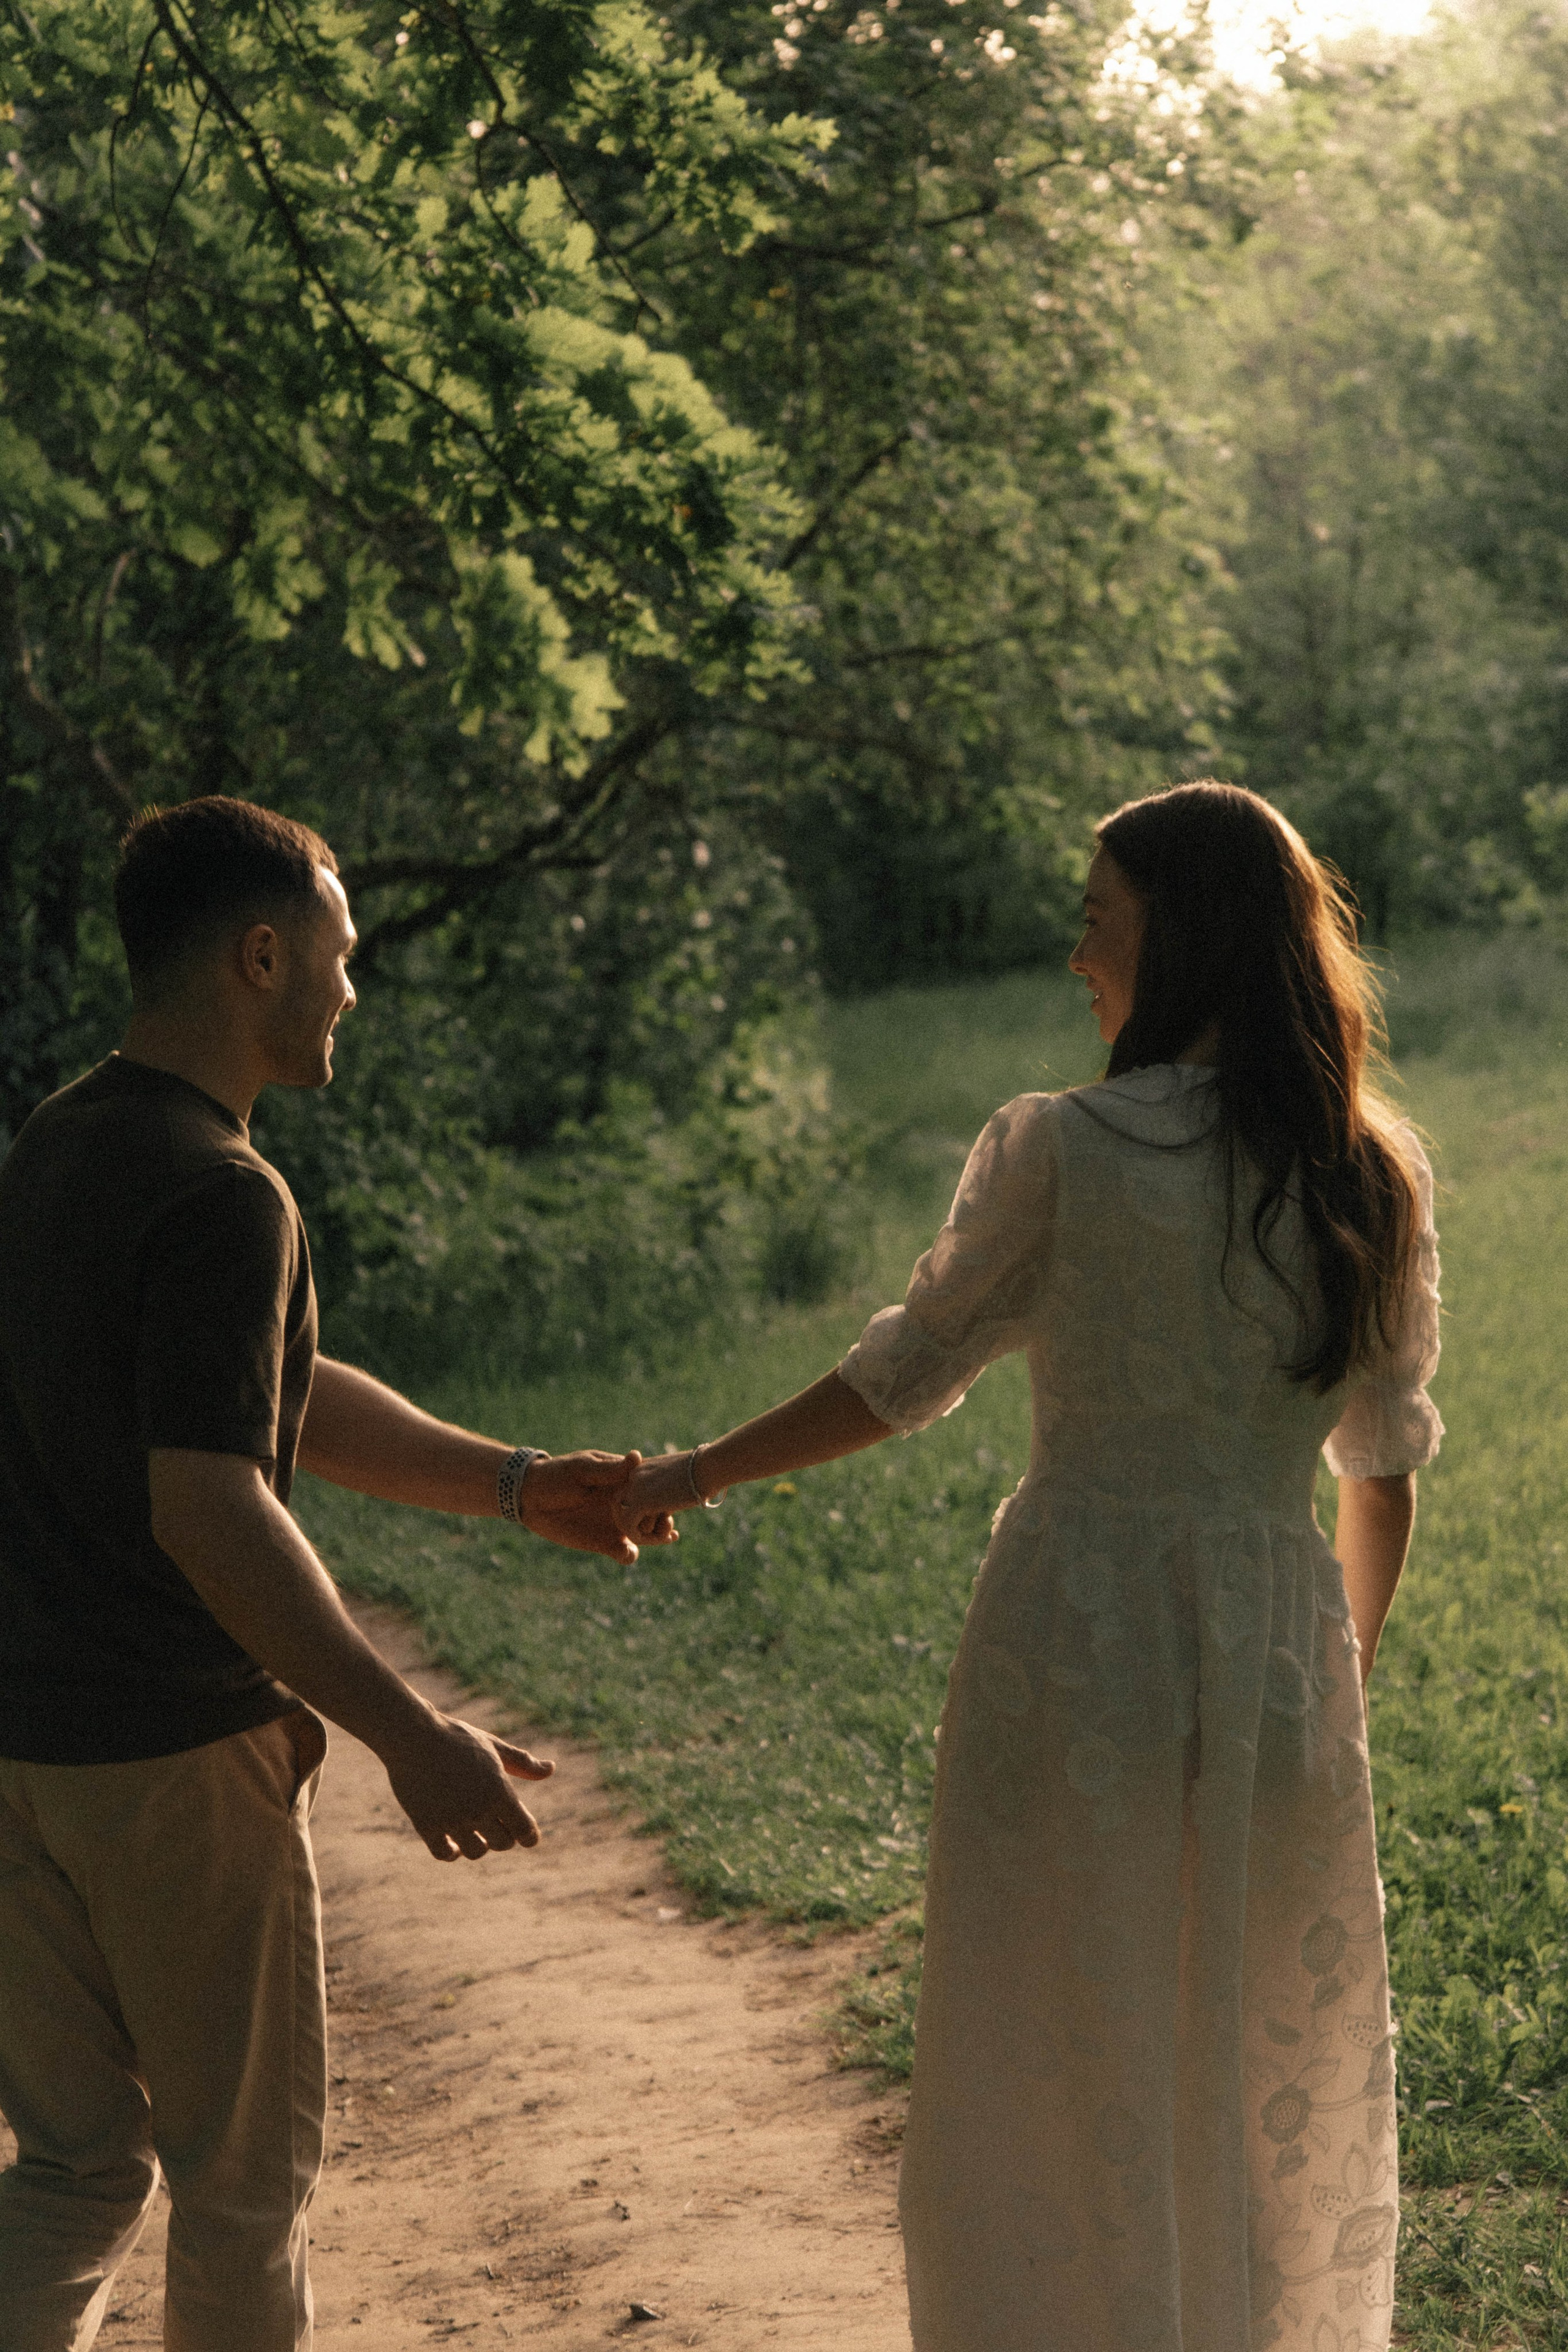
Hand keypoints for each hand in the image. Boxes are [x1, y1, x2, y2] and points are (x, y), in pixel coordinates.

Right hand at [382, 1707, 555, 1861]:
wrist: (413, 1736)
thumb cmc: (457, 1738)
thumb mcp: (494, 1747)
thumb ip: (523, 1763)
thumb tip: (551, 1769)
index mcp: (499, 1791)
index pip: (525, 1830)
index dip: (529, 1835)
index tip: (526, 1835)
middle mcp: (478, 1810)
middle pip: (503, 1843)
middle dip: (505, 1837)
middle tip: (499, 1826)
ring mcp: (451, 1820)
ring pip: (475, 1852)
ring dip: (480, 1845)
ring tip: (477, 1833)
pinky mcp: (426, 1825)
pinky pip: (444, 1854)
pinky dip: (452, 1853)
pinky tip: (454, 1843)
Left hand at [520, 1450, 674, 1561]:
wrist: (530, 1497)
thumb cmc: (557, 1474)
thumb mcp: (582, 1468)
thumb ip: (610, 1469)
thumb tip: (637, 1457)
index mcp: (622, 1482)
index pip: (652, 1489)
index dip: (664, 1496)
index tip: (669, 1501)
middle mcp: (624, 1505)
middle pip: (655, 1515)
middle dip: (666, 1522)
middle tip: (669, 1527)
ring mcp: (616, 1525)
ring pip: (645, 1536)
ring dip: (656, 1539)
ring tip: (662, 1539)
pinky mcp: (604, 1543)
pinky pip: (625, 1553)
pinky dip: (630, 1555)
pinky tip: (627, 1551)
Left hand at [615, 1449, 704, 1543]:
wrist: (707, 1467)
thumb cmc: (702, 1473)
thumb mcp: (677, 1479)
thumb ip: (664, 1491)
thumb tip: (663, 1511)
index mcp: (640, 1468)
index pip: (629, 1497)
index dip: (644, 1513)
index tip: (668, 1520)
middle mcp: (632, 1476)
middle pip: (623, 1509)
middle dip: (641, 1524)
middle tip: (666, 1531)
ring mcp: (633, 1487)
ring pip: (625, 1520)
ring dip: (645, 1534)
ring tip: (668, 1535)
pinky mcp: (639, 1502)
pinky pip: (630, 1528)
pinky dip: (645, 1539)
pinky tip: (667, 1538)